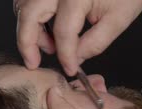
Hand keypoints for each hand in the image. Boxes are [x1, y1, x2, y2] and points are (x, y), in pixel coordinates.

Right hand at [14, 0, 141, 74]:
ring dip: (28, 28)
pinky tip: (45, 29)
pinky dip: (30, 15)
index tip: (70, 69)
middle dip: (27, 43)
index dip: (65, 55)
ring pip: (23, 5)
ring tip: (48, 44)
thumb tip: (75, 58)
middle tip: (33, 62)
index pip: (64, 32)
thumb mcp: (118, 19)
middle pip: (29, 14)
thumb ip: (95, 42)